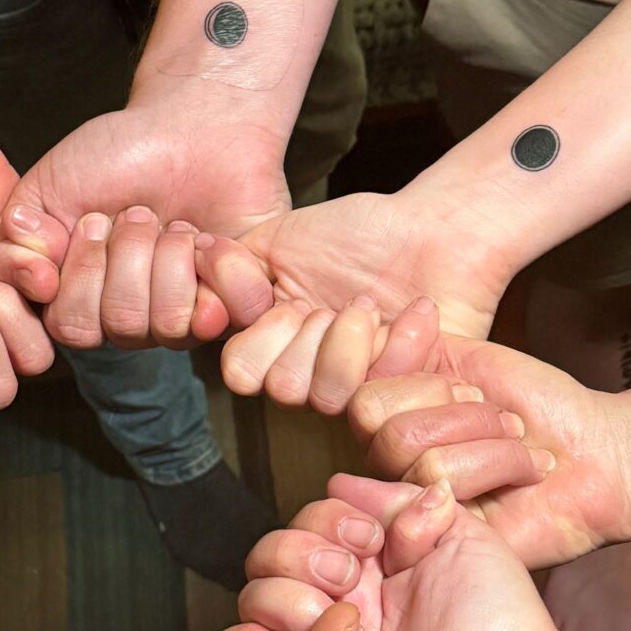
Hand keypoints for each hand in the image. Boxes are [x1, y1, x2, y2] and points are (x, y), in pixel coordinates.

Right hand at [0, 90, 286, 346]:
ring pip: (168, 323)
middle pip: (119, 326)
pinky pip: (222, 318)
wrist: (193, 125)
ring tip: (174, 222)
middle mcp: (132, 319)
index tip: (91, 221)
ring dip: (168, 256)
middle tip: (137, 214)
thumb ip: (13, 243)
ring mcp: (185, 316)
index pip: (69, 327)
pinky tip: (208, 238)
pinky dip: (215, 266)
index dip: (80, 274)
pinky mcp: (235, 305)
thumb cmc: (118, 154)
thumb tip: (34, 283)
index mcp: (84, 300)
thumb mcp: (45, 190)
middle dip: (126, 255)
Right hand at [207, 481, 578, 630]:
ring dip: (284, 603)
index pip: (303, 525)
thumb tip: (342, 481)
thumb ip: (401, 501)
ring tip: (337, 627)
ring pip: (250, 608)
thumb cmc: (499, 625)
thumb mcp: (461, 536)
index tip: (371, 542)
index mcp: (368, 572)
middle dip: (299, 557)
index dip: (325, 522)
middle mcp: (334, 612)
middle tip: (352, 583)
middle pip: (264, 560)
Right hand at [218, 193, 510, 402]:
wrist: (435, 232)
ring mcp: (358, 390)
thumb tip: (195, 292)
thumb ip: (225, 267)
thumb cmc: (360, 232)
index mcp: (275, 342)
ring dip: (348, 338)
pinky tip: (411, 313)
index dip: (256, 334)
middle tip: (334, 301)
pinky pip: (382, 389)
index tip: (278, 294)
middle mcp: (310, 374)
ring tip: (369, 306)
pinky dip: (398, 338)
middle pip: (279, 387)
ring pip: (325, 396)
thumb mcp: (277, 239)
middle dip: (306, 332)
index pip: (239, 371)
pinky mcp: (404, 397)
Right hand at [349, 338, 630, 568]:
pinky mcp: (439, 535)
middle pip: (371, 414)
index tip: (466, 371)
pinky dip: (497, 463)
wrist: (599, 451)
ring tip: (516, 447)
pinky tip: (520, 475)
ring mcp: (409, 501)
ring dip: (484, 434)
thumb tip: (362, 318)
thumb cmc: (539, 408)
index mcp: (389, 417)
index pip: (352, 378)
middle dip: (453, 404)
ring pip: (408, 447)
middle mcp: (388, 461)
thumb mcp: (466, 357)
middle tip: (499, 416)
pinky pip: (438, 482)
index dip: (407, 359)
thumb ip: (406, 344)